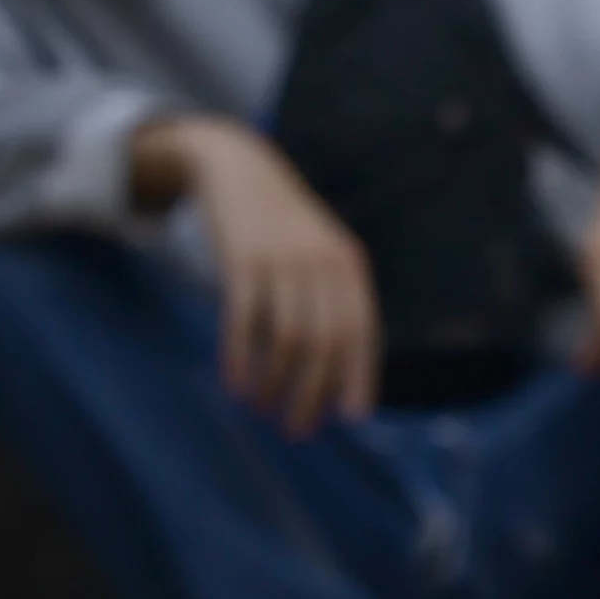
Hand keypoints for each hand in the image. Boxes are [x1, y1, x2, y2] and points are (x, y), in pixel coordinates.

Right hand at [130, 115, 378, 435]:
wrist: (239, 169)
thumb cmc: (284, 229)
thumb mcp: (322, 255)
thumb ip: (335, 302)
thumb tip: (340, 375)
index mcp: (350, 267)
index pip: (362, 332)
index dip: (359, 377)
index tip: (350, 418)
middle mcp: (323, 264)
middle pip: (326, 345)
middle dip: (313, 394)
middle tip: (298, 429)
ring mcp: (283, 261)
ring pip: (287, 340)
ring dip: (275, 383)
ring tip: (262, 407)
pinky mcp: (243, 261)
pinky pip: (245, 323)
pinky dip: (241, 360)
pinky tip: (236, 385)